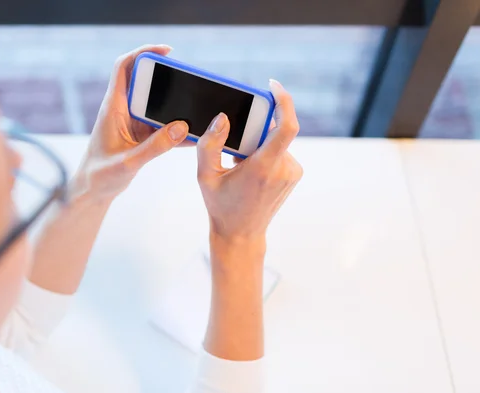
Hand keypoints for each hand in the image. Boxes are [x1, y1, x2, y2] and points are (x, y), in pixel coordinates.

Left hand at [74, 45, 188, 201]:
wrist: (91, 191)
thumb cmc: (99, 176)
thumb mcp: (128, 162)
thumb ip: (155, 146)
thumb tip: (182, 127)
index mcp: (113, 108)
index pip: (124, 67)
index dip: (143, 52)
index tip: (167, 51)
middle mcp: (122, 110)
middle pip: (145, 81)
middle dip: (167, 78)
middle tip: (190, 81)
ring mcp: (132, 122)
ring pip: (157, 104)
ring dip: (175, 106)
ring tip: (196, 109)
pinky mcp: (140, 135)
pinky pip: (161, 125)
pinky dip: (176, 128)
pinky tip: (193, 134)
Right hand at [197, 79, 302, 242]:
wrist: (241, 234)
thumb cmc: (221, 205)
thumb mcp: (205, 175)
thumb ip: (210, 144)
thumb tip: (223, 118)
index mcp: (264, 167)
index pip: (286, 126)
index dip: (284, 101)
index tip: (272, 86)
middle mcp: (284, 169)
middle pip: (274, 131)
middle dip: (254, 131)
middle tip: (236, 148)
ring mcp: (292, 172)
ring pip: (276, 141)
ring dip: (258, 144)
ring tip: (241, 165)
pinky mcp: (294, 174)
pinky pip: (280, 151)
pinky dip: (265, 152)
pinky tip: (251, 171)